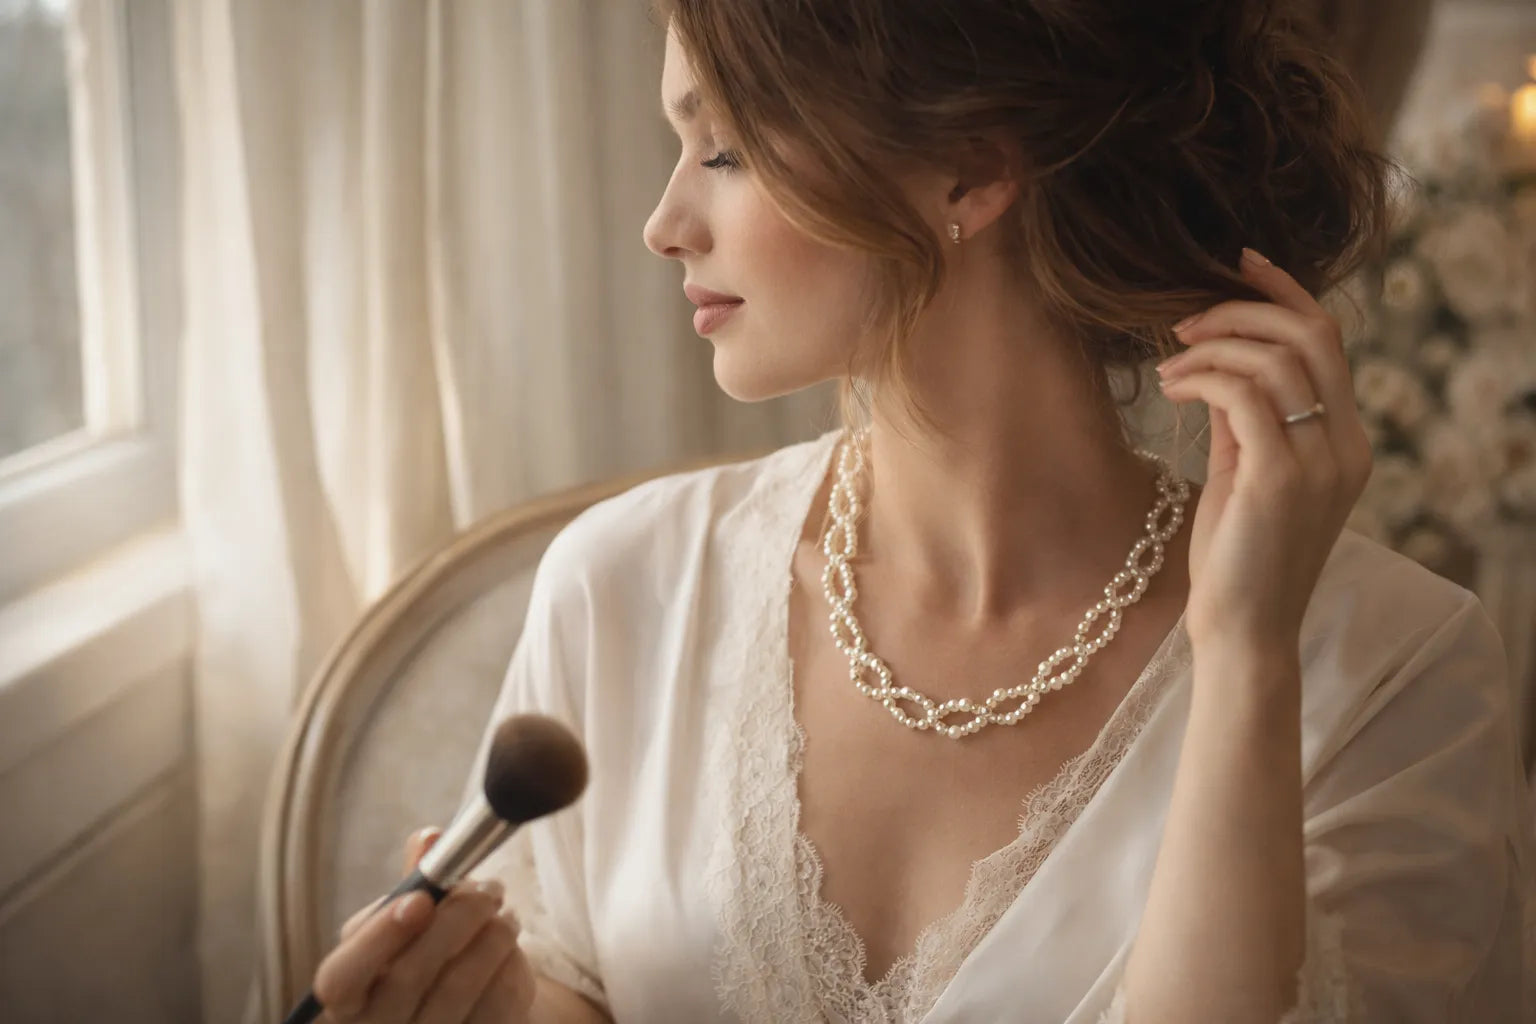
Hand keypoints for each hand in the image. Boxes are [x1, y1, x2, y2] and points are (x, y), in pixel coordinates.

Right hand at [313, 827, 535, 1022]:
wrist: (467, 1000)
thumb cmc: (426, 950)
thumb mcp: (412, 915)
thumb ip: (418, 878)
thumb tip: (430, 838)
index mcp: (347, 993)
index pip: (340, 978)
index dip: (379, 937)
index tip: (422, 899)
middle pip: (407, 978)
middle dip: (455, 920)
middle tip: (488, 889)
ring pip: (458, 988)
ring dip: (492, 937)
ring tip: (506, 912)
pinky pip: (498, 1005)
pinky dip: (511, 964)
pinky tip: (511, 945)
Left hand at [1155, 248, 1372, 655]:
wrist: (1241, 633)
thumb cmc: (1237, 560)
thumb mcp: (1246, 476)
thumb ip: (1246, 422)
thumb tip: (1220, 368)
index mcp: (1346, 443)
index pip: (1329, 341)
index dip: (1285, 293)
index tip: (1238, 263)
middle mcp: (1345, 447)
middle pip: (1311, 335)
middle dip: (1243, 310)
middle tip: (1184, 320)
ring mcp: (1318, 463)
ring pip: (1275, 359)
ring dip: (1212, 348)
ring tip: (1169, 367)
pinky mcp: (1278, 477)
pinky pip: (1243, 395)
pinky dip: (1203, 379)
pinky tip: (1173, 391)